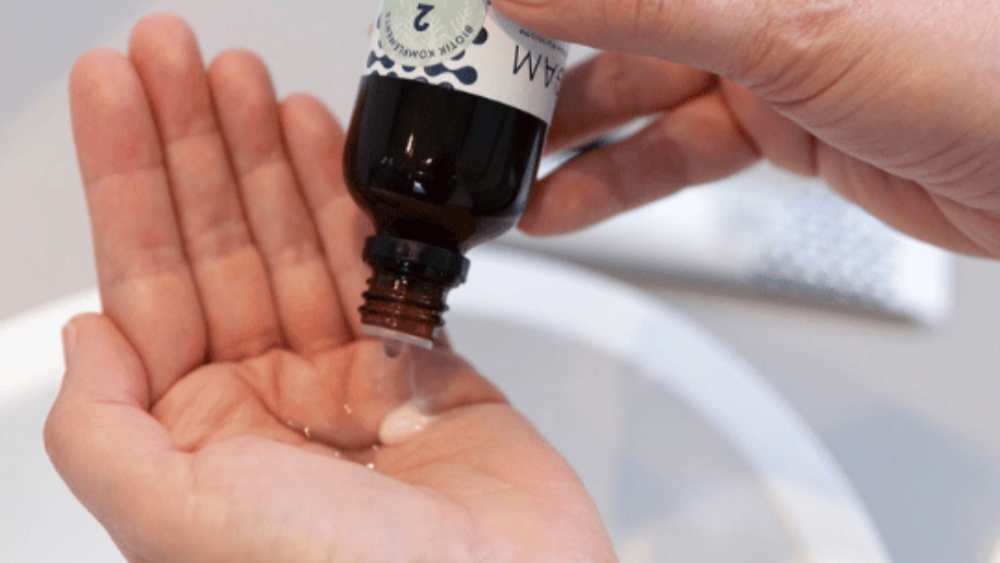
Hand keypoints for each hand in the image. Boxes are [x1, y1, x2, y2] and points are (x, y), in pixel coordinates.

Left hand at [44, 14, 614, 562]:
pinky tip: (314, 136)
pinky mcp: (418, 364)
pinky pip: (371, 260)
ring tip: (240, 75)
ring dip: (263, 151)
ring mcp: (341, 380)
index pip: (144, 281)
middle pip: (215, 244)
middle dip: (191, 143)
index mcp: (196, 440)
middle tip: (174, 54)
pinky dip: (342, 195)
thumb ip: (105, 433)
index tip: (118, 94)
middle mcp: (264, 405)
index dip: (127, 180)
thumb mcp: (179, 523)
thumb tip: (83, 338)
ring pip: (291, 239)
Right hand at [495, 0, 999, 257]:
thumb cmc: (979, 61)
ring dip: (571, 141)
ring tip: (504, 174)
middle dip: (543, 66)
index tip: (477, 16)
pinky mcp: (780, 128)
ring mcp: (770, 58)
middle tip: (476, 99)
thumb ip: (646, 5)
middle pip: (621, 23)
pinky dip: (621, 181)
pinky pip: (678, 151)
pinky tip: (567, 202)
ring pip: (642, 96)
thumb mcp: (787, 24)